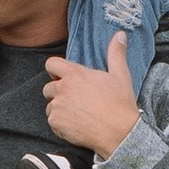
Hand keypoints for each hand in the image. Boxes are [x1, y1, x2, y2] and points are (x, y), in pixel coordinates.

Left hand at [43, 31, 139, 161]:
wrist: (119, 133)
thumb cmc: (120, 104)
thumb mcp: (120, 75)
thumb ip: (116, 53)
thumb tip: (120, 35)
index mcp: (75, 74)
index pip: (51, 64)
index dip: (56, 71)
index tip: (64, 78)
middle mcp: (63, 89)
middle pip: (48, 87)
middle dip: (58, 93)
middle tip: (75, 100)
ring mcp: (58, 106)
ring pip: (50, 106)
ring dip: (59, 109)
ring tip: (77, 114)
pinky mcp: (56, 123)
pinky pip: (52, 122)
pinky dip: (61, 125)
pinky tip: (76, 125)